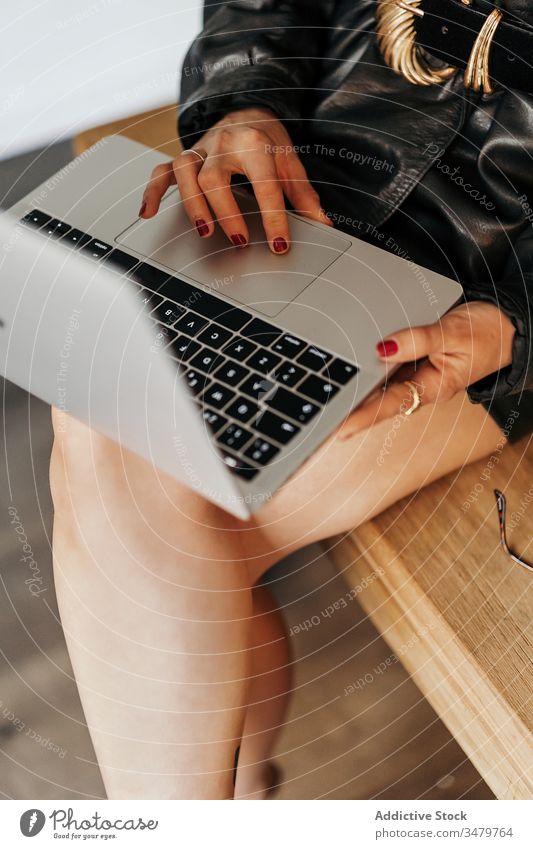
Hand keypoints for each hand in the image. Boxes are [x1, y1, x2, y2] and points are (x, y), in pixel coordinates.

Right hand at [139, 107, 331, 252]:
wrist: (246, 109)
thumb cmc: (268, 141)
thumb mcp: (290, 162)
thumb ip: (303, 195)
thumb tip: (323, 225)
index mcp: (254, 142)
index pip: (264, 183)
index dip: (273, 216)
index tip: (279, 243)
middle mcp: (222, 143)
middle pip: (215, 178)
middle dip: (227, 212)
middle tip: (240, 241)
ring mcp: (200, 150)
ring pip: (185, 172)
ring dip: (192, 204)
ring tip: (205, 232)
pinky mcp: (185, 158)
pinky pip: (162, 172)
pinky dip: (152, 192)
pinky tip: (148, 213)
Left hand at [338, 301, 515, 438]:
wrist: (508, 326)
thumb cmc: (487, 333)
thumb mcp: (451, 333)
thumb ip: (416, 340)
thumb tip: (382, 348)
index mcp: (434, 386)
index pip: (391, 404)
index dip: (364, 416)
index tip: (341, 428)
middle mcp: (423, 385)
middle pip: (380, 399)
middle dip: (352, 407)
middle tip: (323, 418)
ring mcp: (418, 374)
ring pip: (382, 383)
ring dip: (358, 388)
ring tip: (329, 396)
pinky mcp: (415, 360)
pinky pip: (389, 366)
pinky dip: (371, 367)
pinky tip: (352, 367)